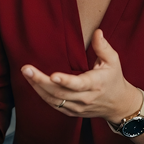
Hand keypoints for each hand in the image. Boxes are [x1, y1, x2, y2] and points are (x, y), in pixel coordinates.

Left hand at [21, 29, 141, 121]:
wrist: (118, 105)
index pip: (78, 84)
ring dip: (37, 87)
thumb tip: (97, 32)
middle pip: (59, 93)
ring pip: (53, 100)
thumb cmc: (114, 79)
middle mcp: (85, 98)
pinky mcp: (71, 112)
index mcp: (95, 84)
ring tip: (25, 73)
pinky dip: (41, 95)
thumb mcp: (113, 61)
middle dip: (40, 81)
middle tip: (26, 69)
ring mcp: (77, 107)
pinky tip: (32, 83)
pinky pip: (53, 105)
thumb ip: (103, 47)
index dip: (65, 81)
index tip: (53, 76)